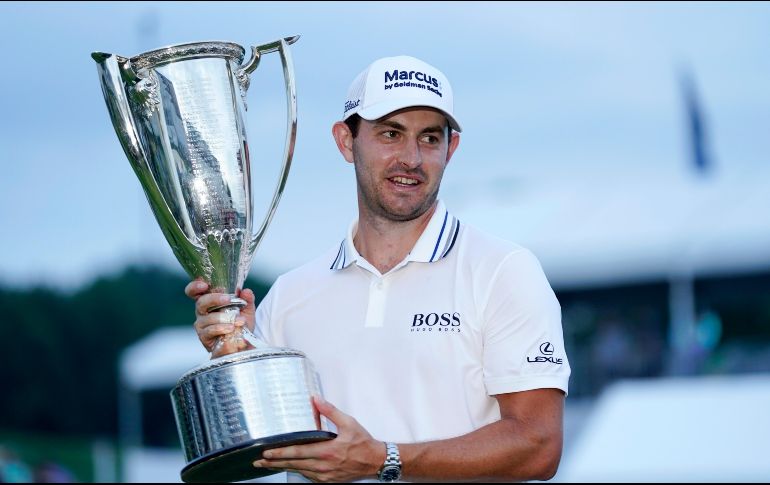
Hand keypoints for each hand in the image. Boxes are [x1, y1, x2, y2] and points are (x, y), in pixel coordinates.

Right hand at [184, 278, 256, 357]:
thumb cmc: (239, 322)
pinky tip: (231, 328)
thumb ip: (247, 299)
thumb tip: (246, 291)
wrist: (241, 342)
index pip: (194, 292)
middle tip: (228, 299)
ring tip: (238, 320)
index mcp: (209, 300)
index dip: (195, 287)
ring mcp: (201, 324)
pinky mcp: (204, 336)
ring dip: (223, 318)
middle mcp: (202, 311)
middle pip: (200, 302)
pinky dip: (221, 328)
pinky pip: (210, 330)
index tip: (204, 285)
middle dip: (214, 299)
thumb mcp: (247, 310)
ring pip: (207, 318)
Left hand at [253, 396, 384, 482]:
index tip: (266, 453)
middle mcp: (323, 465)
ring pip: (299, 472)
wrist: (375, 461)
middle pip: (293, 464)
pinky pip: (308, 476)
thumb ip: (330, 411)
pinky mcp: (328, 481)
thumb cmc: (363, 443)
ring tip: (268, 465)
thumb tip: (316, 399)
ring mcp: (325, 475)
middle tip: (259, 462)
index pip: (297, 452)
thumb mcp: (349, 423)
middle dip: (274, 463)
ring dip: (283, 468)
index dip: (280, 453)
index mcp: (327, 451)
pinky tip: (290, 467)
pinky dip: (297, 471)